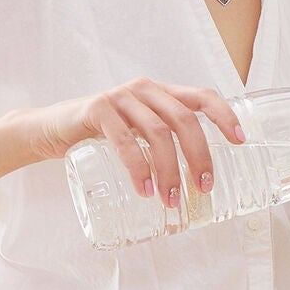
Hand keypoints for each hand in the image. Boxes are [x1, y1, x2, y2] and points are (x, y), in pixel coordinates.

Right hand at [22, 78, 244, 210]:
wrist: (49, 129)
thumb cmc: (103, 135)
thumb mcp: (140, 133)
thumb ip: (166, 142)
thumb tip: (203, 178)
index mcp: (162, 93)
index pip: (203, 97)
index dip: (225, 116)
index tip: (240, 141)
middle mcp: (145, 90)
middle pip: (185, 120)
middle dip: (199, 157)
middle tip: (203, 189)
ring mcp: (120, 97)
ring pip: (158, 133)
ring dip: (169, 170)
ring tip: (171, 200)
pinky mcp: (96, 110)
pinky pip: (124, 140)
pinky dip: (138, 167)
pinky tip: (143, 189)